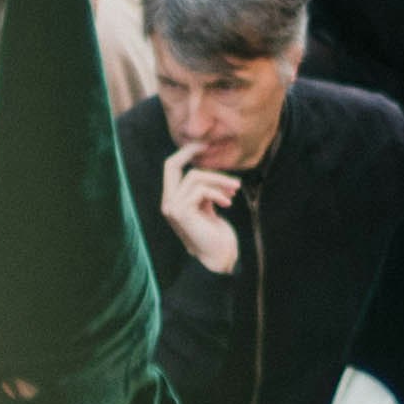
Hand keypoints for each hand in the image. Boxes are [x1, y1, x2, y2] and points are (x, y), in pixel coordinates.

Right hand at [157, 144, 239, 275]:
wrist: (220, 259)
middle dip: (191, 151)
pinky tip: (228, 203)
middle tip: (211, 145)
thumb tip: (208, 171)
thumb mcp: (208, 208)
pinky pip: (201, 190)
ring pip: (195, 176)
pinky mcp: (181, 212)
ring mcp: (172, 208)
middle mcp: (168, 203)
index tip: (204, 144)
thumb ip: (203, 192)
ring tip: (235, 189)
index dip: (184, 152)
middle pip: (172, 165)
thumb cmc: (217, 235)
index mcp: (172, 200)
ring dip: (220, 180)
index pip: (170, 168)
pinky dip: (218, 193)